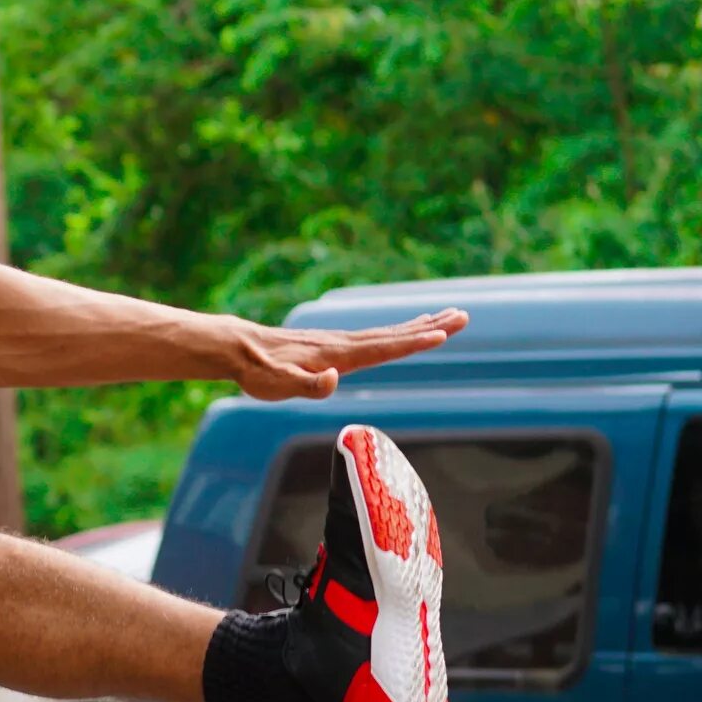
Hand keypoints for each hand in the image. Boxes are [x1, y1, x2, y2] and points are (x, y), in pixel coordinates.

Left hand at [230, 309, 466, 400]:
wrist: (238, 350)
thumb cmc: (258, 372)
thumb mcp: (278, 384)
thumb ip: (306, 385)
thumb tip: (333, 379)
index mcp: (338, 355)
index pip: (383, 349)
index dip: (413, 343)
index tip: (442, 335)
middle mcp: (344, 344)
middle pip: (395, 335)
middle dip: (430, 327)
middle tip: (463, 316)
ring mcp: (339, 342)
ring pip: (388, 333)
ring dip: (419, 326)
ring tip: (448, 317)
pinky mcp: (333, 344)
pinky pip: (375, 336)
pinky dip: (397, 331)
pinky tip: (403, 331)